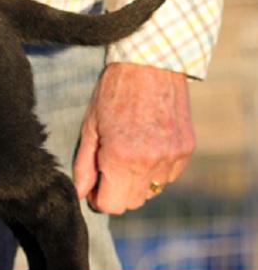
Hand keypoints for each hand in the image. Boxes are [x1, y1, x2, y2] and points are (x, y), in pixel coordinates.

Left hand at [73, 62, 194, 213]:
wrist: (150, 64)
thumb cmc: (113, 93)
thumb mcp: (90, 127)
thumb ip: (84, 165)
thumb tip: (81, 193)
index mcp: (122, 158)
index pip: (113, 205)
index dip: (100, 199)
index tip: (95, 186)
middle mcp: (151, 162)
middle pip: (133, 202)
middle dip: (117, 191)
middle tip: (108, 168)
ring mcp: (173, 157)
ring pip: (152, 190)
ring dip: (138, 181)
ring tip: (127, 153)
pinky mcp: (186, 149)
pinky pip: (168, 175)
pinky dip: (156, 169)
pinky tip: (146, 146)